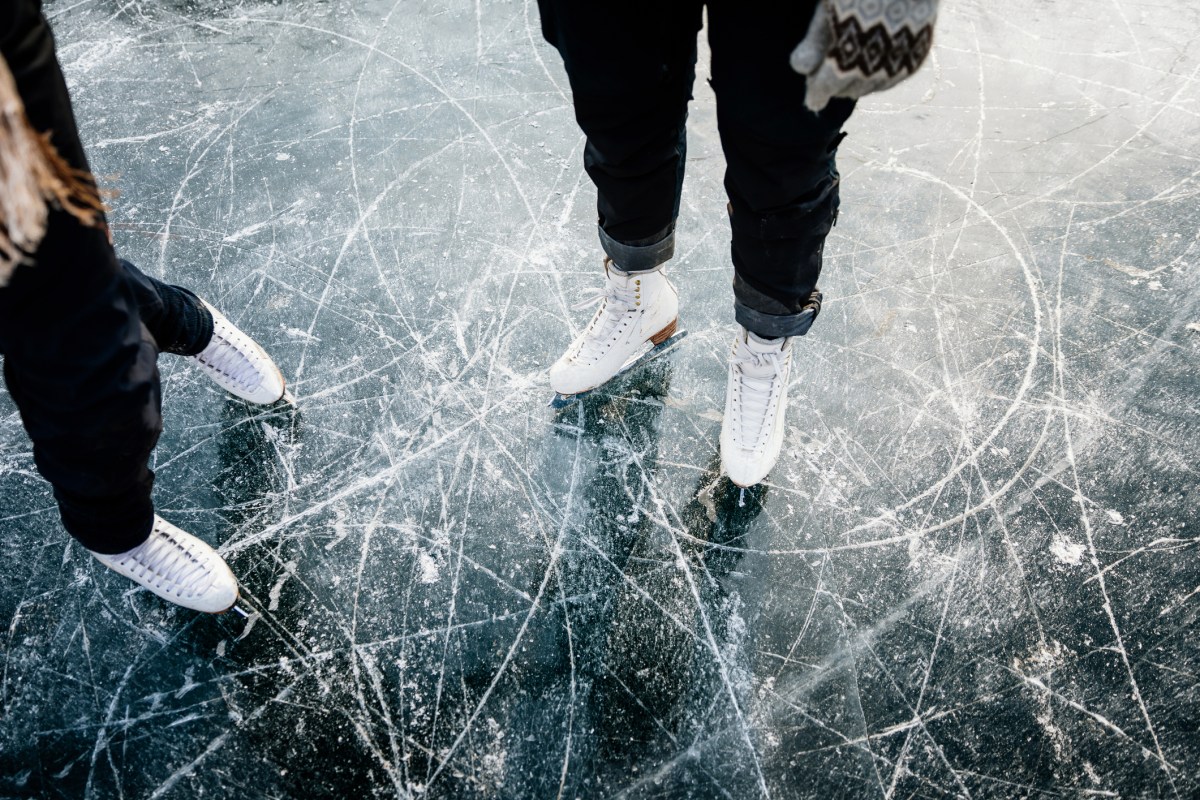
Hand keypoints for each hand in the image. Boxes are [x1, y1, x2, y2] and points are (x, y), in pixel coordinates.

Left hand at [790, 0, 937, 111]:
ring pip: (869, 87)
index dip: (816, 94)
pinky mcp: (915, 57)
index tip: (813, 101)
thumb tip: (800, 69)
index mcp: (847, 51)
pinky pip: (891, 80)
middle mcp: (875, 63)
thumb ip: (815, 39)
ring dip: (855, 83)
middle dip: (834, 85)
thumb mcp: (832, 6)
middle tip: (827, 74)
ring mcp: (898, 62)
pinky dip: (878, 78)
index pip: (826, 86)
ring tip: (847, 69)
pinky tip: (870, 68)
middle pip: (848, 88)